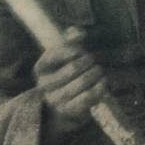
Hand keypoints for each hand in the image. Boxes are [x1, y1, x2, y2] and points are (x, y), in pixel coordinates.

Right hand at [34, 27, 107, 144]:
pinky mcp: (68, 111)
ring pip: (82, 83)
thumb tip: (80, 33)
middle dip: (88, 61)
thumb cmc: (66, 68)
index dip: (72, 50)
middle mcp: (44, 85)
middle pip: (73, 68)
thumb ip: (71, 37)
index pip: (55, 55)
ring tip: (99, 70)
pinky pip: (87, 98)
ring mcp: (55, 100)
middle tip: (92, 60)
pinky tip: (103, 82)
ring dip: (95, 73)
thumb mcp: (65, 51)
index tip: (80, 51)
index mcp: (40, 68)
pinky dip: (99, 88)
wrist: (64, 99)